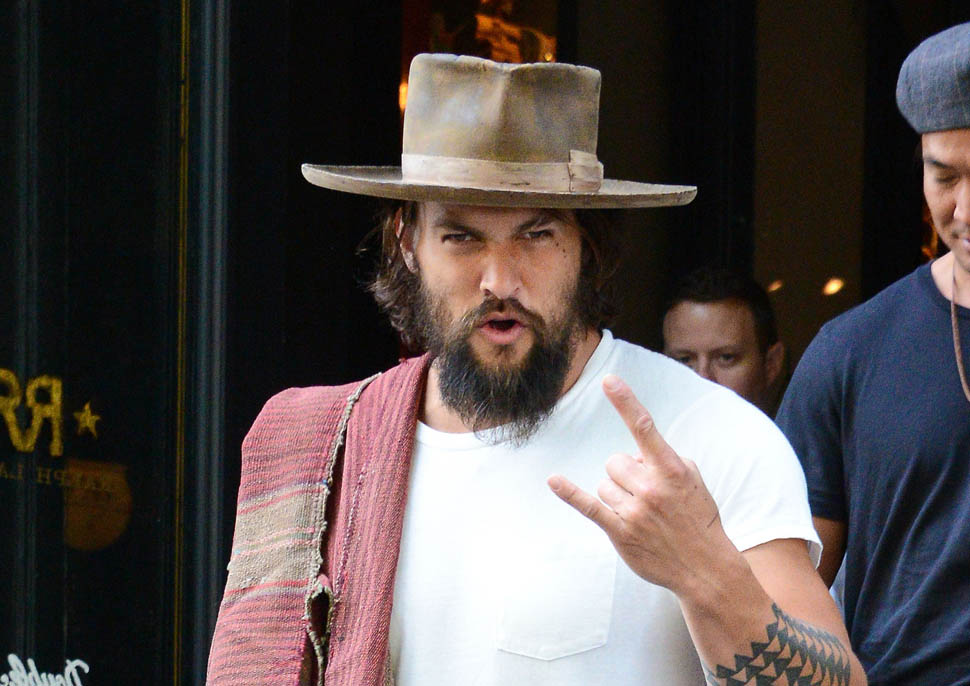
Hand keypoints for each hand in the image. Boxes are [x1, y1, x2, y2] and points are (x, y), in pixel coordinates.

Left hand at [548, 374, 735, 593]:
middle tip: (647, 496)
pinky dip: (569, 493)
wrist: (705, 568)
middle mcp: (651, 487)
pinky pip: (589, 506)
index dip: (626, 402)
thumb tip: (634, 457)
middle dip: (626, 474)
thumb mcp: (691, 480)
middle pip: (615, 461)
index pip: (644, 428)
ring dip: (617, 495)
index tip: (609, 380)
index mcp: (671, 470)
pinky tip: (553, 480)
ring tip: (641, 515)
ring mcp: (635, 511)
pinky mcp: (620, 532)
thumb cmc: (697, 517)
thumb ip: (663, 458)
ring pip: (605, 484)